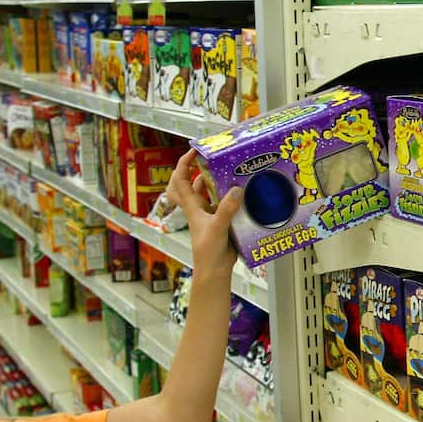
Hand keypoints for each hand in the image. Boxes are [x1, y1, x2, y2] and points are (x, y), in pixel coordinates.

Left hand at [167, 149, 241, 281]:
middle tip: (209, 160)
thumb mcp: (217, 227)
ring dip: (216, 183)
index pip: (180, 180)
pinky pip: (224, 204)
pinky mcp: (221, 221)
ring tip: (228, 171)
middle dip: (196, 170)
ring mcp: (209, 214)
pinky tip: (242, 193)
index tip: (194, 151)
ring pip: (209, 193)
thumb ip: (226, 208)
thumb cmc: (208, 251)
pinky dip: (231, 197)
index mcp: (191, 206)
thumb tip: (237, 189)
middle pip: (190, 184)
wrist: (214, 270)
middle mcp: (198, 208)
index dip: (184, 163)